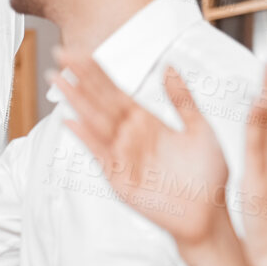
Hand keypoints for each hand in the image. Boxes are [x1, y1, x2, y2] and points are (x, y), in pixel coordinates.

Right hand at [57, 51, 230, 248]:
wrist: (208, 213)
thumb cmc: (208, 176)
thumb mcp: (200, 128)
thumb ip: (182, 99)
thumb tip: (168, 66)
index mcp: (146, 122)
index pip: (114, 90)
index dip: (96, 71)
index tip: (78, 51)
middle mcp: (129, 136)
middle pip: (99, 101)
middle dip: (79, 78)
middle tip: (58, 54)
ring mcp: (121, 156)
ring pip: (95, 121)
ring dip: (76, 100)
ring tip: (57, 79)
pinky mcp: (119, 178)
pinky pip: (100, 154)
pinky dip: (86, 138)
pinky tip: (71, 120)